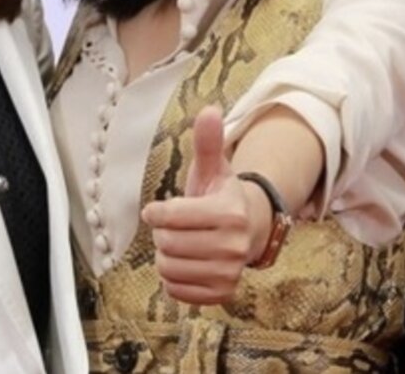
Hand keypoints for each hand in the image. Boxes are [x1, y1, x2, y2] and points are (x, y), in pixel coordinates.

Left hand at [140, 106, 271, 304]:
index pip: (170, 216)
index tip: (158, 209)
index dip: (157, 212)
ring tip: (180, 245)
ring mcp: (229, 272)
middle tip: (175, 228)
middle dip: (163, 234)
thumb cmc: (220, 197)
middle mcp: (234, 246)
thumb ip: (208, 141)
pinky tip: (186, 264)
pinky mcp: (222, 294)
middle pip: (167, 243)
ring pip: (168, 268)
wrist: (248, 232)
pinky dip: (172, 279)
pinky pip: (176, 291)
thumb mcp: (213, 168)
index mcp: (230, 212)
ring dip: (166, 256)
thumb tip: (209, 110)